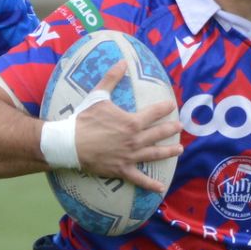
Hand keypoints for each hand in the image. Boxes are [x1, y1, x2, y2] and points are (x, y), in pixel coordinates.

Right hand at [72, 62, 182, 191]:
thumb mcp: (98, 96)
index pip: (153, 113)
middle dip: (170, 129)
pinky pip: (139, 178)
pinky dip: (150, 184)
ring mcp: (130, 156)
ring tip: (179, 150)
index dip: (164, 108)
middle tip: (180, 127)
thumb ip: (112, 78)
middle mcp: (135, 140)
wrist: (70, 143)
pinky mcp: (122, 169)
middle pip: (158, 134)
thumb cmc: (84, 120)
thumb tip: (122, 61)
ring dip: (168, 152)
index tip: (172, 105)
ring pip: (154, 154)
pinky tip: (160, 188)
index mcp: (131, 122)